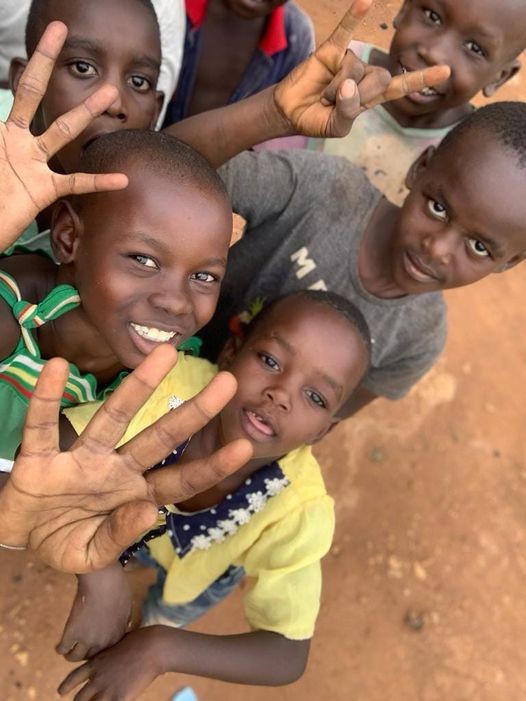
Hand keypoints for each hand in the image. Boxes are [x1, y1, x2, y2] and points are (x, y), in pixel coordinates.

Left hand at [0, 21, 127, 249]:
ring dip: (86, 112)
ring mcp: (35, 164)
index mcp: (2, 131)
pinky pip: (76, 184)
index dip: (32, 61)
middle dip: (48, 63)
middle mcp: (20, 141)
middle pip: (37, 94)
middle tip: (62, 32)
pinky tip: (120, 179)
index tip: (48, 34)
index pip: (19, 88)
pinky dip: (99, 181)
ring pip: (64, 132)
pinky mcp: (45, 189)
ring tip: (109, 95)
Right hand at [0, 345, 251, 572]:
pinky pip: (42, 427)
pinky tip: (56, 369)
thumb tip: (148, 512)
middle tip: (228, 381)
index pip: (180, 479)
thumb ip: (119, 537)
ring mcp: (81, 459)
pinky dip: (45, 399)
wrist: (18, 537)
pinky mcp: (41, 458)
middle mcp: (115, 469)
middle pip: (160, 437)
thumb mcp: (91, 555)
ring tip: (166, 354)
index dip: (211, 466)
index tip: (244, 445)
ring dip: (139, 387)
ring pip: (113, 418)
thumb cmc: (64, 540)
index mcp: (134, 495)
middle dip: (194, 412)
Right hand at [57, 565, 131, 660]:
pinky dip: (59, 648)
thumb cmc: (117, 588)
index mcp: (117, 637)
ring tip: (67, 652)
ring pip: (75, 657)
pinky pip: (62, 648)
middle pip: (91, 657)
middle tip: (79, 651)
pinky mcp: (72, 633)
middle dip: (86, 654)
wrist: (104, 580)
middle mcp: (102, 642)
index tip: (94, 648)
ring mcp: (86, 639)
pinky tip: (58, 646)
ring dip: (70, 655)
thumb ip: (124, 621)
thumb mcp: (127, 608)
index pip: (107, 653)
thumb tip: (124, 626)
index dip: (99, 650)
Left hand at [58, 627, 163, 700]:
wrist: (152, 647)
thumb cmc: (140, 640)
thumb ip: (109, 654)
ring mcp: (106, 690)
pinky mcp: (119, 699)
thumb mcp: (117, 643)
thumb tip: (109, 655)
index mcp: (95, 663)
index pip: (73, 678)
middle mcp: (97, 678)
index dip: (66, 686)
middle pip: (79, 699)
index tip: (61, 692)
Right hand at [273, 0, 449, 137]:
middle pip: (379, 78)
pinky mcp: (332, 51)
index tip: (445, 71)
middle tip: (334, 104)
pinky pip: (345, 31)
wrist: (290, 112)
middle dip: (356, 95)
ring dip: (336, 88)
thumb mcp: (336, 127)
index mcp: (371, 97)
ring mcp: (350, 61)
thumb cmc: (316, 120)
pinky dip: (353, 16)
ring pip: (355, 70)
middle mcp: (365, 76)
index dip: (421, 79)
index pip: (400, 86)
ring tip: (323, 95)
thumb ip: (348, 112)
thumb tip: (349, 85)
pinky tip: (365, 0)